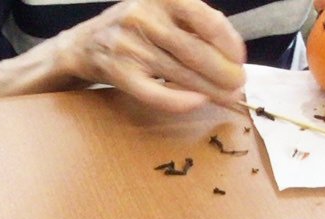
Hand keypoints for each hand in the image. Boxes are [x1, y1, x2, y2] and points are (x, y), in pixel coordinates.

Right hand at [54, 0, 247, 111]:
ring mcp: (128, 45)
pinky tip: (196, 103)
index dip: (228, 42)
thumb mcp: (159, 10)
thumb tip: (229, 51)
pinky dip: (177, 100)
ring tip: (225, 98)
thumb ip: (190, 23)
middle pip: (193, 50)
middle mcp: (144, 16)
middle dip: (221, 71)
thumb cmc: (131, 28)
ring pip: (178, 72)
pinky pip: (153, 91)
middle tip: (238, 86)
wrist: (83, 44)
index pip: (205, 19)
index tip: (240, 60)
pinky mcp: (118, 72)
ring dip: (207, 89)